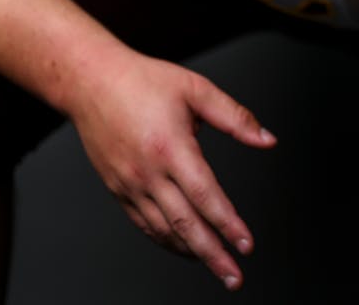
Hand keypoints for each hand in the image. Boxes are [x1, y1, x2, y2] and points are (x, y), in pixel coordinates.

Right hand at [69, 48, 276, 290]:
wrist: (90, 82)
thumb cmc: (143, 81)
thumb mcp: (196, 88)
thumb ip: (235, 117)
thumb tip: (267, 139)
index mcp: (171, 146)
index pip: (206, 195)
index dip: (228, 224)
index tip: (247, 244)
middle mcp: (148, 171)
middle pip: (185, 224)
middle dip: (213, 255)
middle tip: (235, 277)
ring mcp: (130, 184)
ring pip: (163, 230)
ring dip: (191, 252)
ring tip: (216, 267)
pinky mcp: (117, 189)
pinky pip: (144, 224)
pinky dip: (166, 240)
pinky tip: (184, 247)